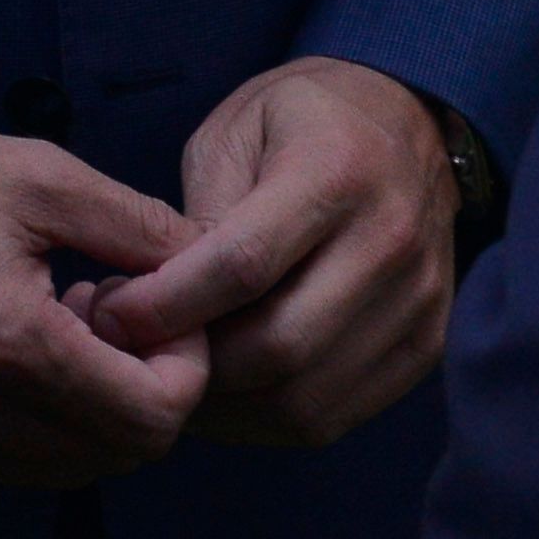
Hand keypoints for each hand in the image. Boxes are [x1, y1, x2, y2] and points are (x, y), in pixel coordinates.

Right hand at [0, 119, 207, 489]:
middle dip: (141, 389)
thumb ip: (136, 227)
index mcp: (14, 349)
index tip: (156, 310)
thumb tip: (207, 265)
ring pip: (67, 469)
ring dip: (89, 411)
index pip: (153, 419)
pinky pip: (7, 465)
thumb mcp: (35, 174)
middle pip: (119, 454)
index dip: (183, 369)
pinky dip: (36, 424)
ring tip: (54, 325)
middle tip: (107, 311)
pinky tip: (7, 348)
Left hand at [76, 59, 458, 449]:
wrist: (405, 118)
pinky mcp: (426, 343)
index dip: (166, 305)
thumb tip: (152, 310)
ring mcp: (418, 299)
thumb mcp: (232, 132)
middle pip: (277, 346)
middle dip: (193, 366)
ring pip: (303, 399)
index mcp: (336, 168)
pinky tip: (229, 393)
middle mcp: (391, 238)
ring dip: (224, 407)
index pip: (244, 265)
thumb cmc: (299, 121)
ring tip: (178, 378)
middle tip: (137, 356)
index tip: (112, 315)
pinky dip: (266, 420)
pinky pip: (334, 417)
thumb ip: (198, 219)